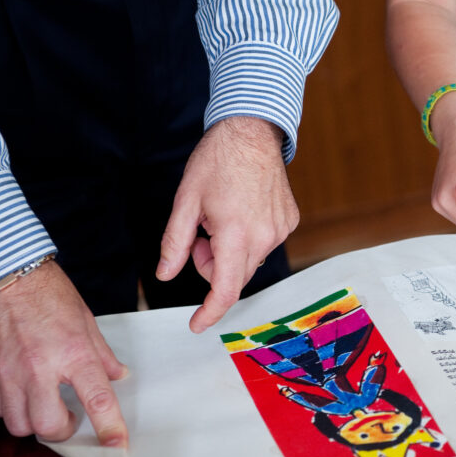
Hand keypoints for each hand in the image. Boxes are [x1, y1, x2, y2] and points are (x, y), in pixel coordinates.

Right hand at [0, 261, 128, 445]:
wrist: (7, 275)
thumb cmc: (49, 295)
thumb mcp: (86, 322)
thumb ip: (102, 355)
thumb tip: (118, 376)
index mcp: (73, 352)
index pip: (97, 400)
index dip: (109, 427)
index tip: (117, 444)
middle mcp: (39, 367)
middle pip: (48, 427)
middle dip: (62, 431)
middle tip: (70, 418)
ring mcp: (8, 372)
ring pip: (19, 425)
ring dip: (35, 422)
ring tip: (44, 404)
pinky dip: (11, 408)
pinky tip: (21, 393)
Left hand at [157, 116, 299, 332]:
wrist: (252, 132)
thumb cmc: (216, 161)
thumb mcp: (185, 202)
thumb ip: (175, 243)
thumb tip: (166, 274)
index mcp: (235, 234)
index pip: (225, 289)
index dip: (209, 312)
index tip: (197, 325)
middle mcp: (264, 237)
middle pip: (234, 276)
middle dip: (212, 267)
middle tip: (199, 235)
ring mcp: (280, 230)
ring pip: (250, 261)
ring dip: (230, 252)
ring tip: (221, 217)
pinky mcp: (289, 221)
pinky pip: (265, 244)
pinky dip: (248, 238)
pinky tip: (242, 210)